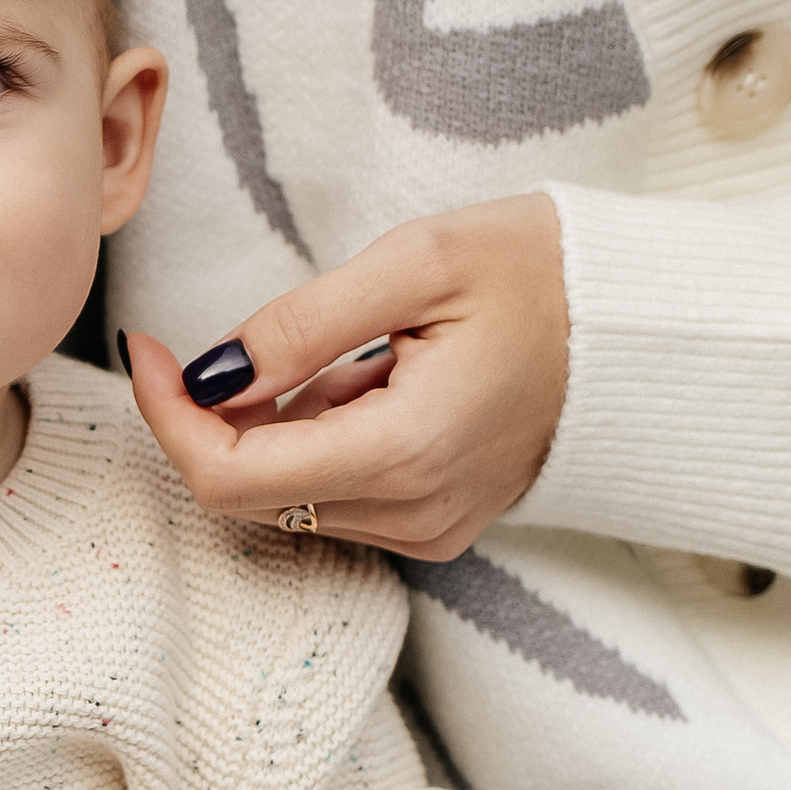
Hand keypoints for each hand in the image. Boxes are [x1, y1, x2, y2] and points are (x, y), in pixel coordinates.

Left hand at [121, 195, 568, 560]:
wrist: (643, 326)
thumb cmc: (541, 274)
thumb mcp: (418, 261)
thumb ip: (301, 324)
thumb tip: (208, 376)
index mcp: (406, 451)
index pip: (229, 477)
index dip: (167, 416)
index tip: (147, 348)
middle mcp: (416, 512)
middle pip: (248, 496)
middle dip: (208, 422)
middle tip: (210, 341)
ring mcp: (431, 528)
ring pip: (287, 500)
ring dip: (272, 430)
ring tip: (339, 352)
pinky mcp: (438, 525)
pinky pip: (336, 498)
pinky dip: (317, 443)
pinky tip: (366, 384)